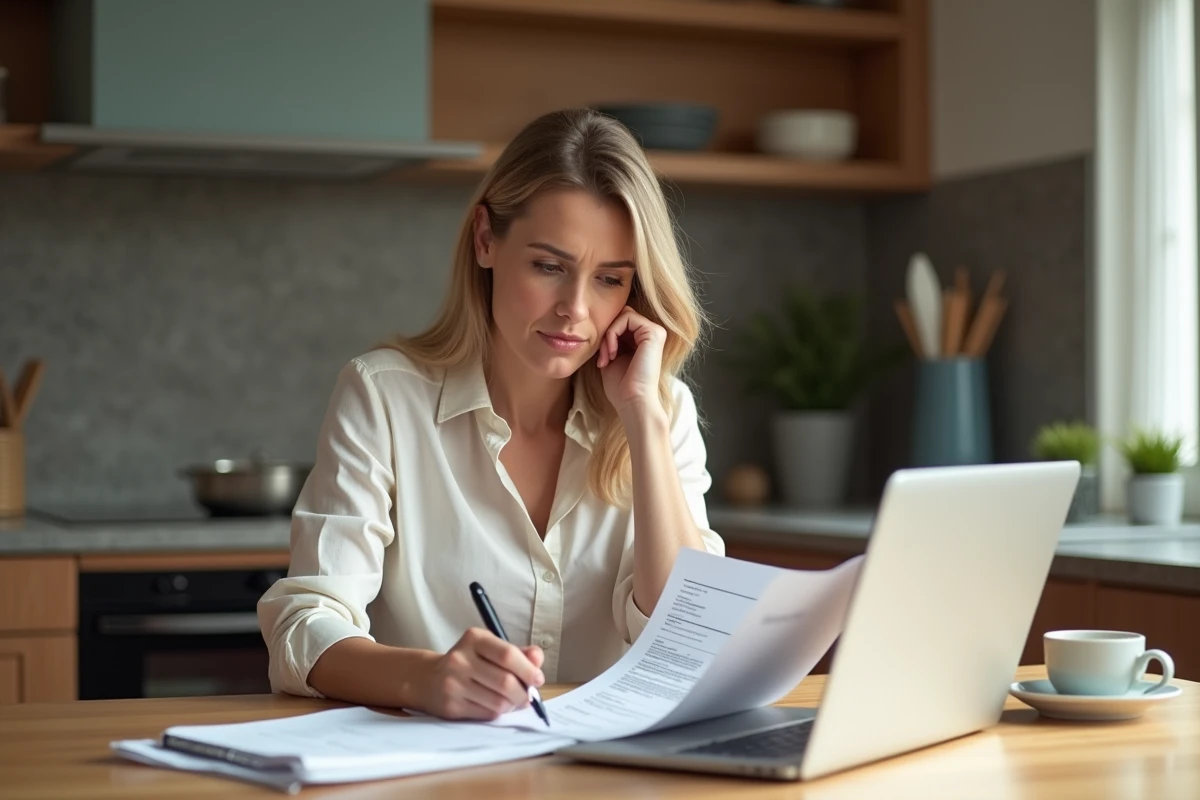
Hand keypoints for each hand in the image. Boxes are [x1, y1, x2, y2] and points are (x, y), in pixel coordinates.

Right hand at [419, 628, 544, 720]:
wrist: (428, 679)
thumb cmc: (469, 662)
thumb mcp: (490, 649)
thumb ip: (517, 653)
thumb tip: (537, 658)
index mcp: (474, 639)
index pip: (507, 654)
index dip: (528, 670)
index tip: (538, 679)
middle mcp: (460, 659)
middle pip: (505, 681)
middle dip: (524, 692)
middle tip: (528, 695)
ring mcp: (453, 684)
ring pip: (498, 701)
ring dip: (513, 704)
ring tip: (513, 700)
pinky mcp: (451, 706)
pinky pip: (487, 713)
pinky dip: (499, 712)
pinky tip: (496, 705)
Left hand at [598, 306, 666, 419]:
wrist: (632, 402)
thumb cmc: (621, 387)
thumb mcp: (612, 357)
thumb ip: (610, 340)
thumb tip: (600, 325)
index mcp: (644, 340)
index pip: (621, 322)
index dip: (607, 335)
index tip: (602, 359)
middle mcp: (653, 334)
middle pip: (622, 315)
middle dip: (607, 333)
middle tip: (603, 357)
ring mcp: (656, 332)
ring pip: (623, 315)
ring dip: (608, 335)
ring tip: (606, 356)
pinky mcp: (654, 332)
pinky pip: (626, 318)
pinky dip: (613, 334)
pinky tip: (612, 353)